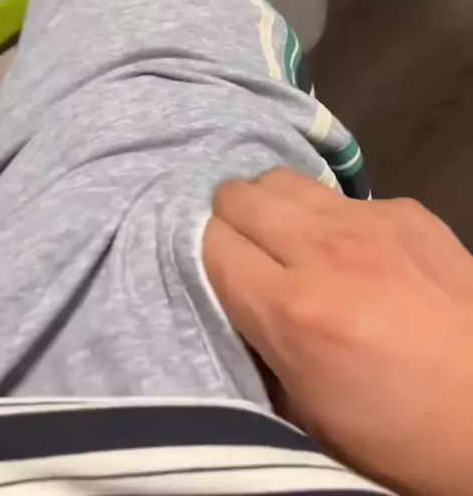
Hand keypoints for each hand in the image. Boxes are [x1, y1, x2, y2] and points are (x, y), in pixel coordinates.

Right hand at [203, 168, 472, 495]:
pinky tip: (351, 249)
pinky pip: (341, 196)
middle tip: (247, 252)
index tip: (219, 276)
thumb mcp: (307, 414)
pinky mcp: (407, 210)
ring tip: (288, 239)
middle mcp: (325, 251)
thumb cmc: (397, 433)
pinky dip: (330, 216)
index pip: (209, 243)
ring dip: (274, 207)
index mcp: (293, 311)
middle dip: (231, 221)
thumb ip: (259, 344)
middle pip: (240, 195)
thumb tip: (236, 300)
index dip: (206, 258)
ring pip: (284, 179)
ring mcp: (370, 222)